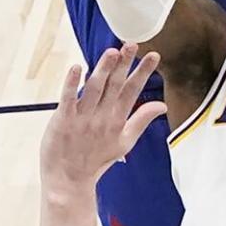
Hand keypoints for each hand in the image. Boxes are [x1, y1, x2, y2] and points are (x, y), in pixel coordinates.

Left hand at [40, 46, 165, 198]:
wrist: (69, 181)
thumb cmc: (95, 160)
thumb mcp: (125, 141)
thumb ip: (142, 120)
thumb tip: (162, 106)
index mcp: (117, 120)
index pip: (133, 91)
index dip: (143, 72)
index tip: (154, 55)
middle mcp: (102, 117)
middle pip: (115, 85)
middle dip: (125, 64)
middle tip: (132, 45)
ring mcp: (82, 118)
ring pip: (94, 88)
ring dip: (103, 70)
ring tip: (113, 52)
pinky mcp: (63, 121)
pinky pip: (68, 98)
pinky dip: (72, 83)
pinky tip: (77, 67)